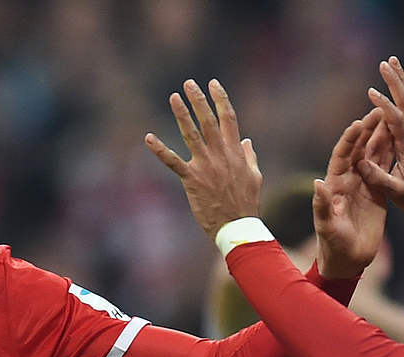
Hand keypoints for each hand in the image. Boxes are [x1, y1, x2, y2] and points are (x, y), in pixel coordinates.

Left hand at [146, 79, 260, 241]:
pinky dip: (160, 149)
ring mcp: (206, 166)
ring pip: (192, 135)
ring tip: (173, 97)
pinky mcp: (192, 179)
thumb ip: (250, 157)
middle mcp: (221, 155)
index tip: (213, 83)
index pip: (228, 118)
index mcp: (236, 152)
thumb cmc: (247, 204)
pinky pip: (173, 162)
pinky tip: (148, 138)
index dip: (220, 99)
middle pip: (208, 120)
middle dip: (199, 100)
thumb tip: (247, 141)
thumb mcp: (255, 177)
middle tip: (189, 83)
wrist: (238, 227)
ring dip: (182, 114)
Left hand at [314, 108, 388, 278]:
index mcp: (335, 184)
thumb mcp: (327, 226)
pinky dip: (392, 153)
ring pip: (373, 154)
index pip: (341, 156)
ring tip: (392, 116)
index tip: (359, 124)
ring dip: (381, 136)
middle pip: (359, 149)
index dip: (349, 139)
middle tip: (379, 109)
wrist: (348, 259)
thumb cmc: (333, 245)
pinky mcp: (377, 192)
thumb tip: (318, 183)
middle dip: (368, 129)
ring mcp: (363, 184)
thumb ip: (322, 205)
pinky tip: (401, 138)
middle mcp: (348, 179)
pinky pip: (385, 168)